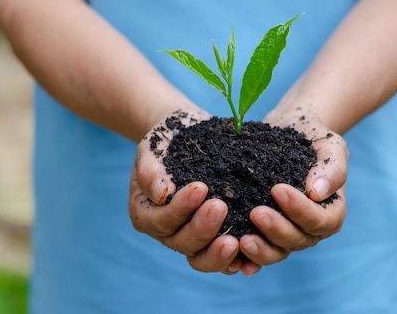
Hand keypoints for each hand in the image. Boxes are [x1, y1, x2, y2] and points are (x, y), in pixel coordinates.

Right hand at [128, 110, 246, 273]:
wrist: (186, 138)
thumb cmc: (165, 142)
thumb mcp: (151, 149)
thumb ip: (150, 170)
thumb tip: (161, 194)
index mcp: (147, 214)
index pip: (160, 221)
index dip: (179, 209)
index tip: (200, 188)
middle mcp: (168, 232)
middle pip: (182, 243)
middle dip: (201, 229)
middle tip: (220, 207)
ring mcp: (191, 238)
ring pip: (201, 258)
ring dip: (218, 253)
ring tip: (237, 241)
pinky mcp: (214, 238)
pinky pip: (224, 257)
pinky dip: (236, 259)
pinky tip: (250, 254)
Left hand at [236, 108, 347, 271]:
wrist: (288, 130)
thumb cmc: (313, 137)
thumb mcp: (330, 145)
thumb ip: (332, 167)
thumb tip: (317, 192)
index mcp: (330, 213)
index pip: (319, 220)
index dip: (299, 210)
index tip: (278, 189)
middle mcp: (309, 229)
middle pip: (296, 240)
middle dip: (276, 230)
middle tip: (255, 213)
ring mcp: (286, 233)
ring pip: (276, 251)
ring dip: (260, 248)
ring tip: (241, 239)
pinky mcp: (264, 232)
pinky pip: (257, 249)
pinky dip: (245, 257)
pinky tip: (231, 255)